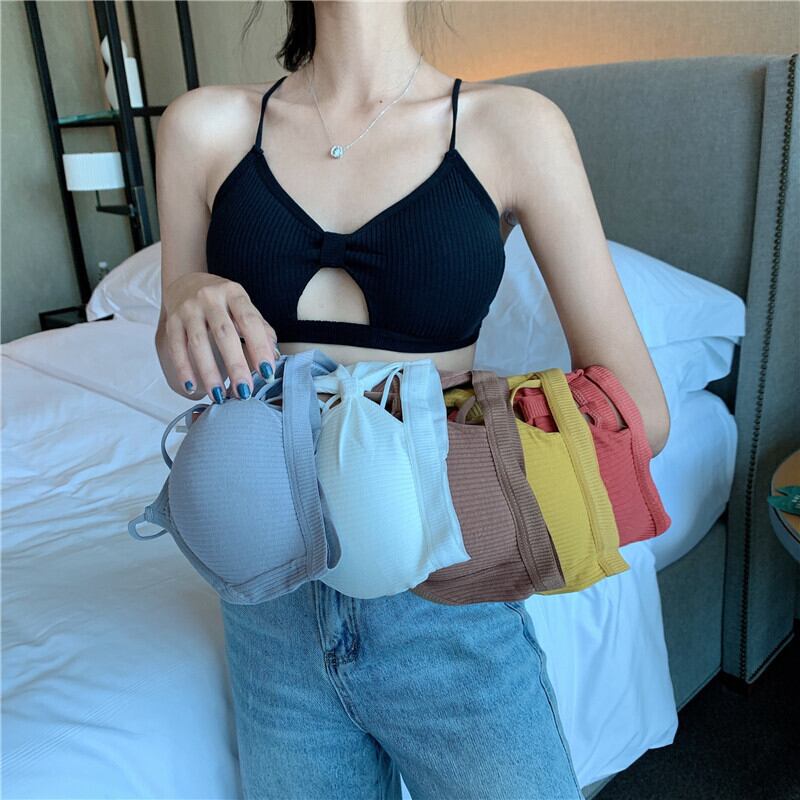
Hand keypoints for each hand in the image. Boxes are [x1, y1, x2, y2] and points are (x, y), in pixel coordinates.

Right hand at [162, 272, 277, 402]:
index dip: (259, 347)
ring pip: (198, 342)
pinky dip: (183, 369)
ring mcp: (188, 308)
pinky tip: (191, 387)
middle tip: (244, 391)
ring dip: (209, 372)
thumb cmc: (224, 305)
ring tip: (219, 396)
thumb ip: (261, 332)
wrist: (187, 283)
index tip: (267, 372)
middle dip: (235, 365)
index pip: (250, 321)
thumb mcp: (244, 309)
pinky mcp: (172, 320)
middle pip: (224, 333)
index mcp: (235, 294)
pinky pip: (176, 347)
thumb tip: (274, 359)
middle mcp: (210, 298)